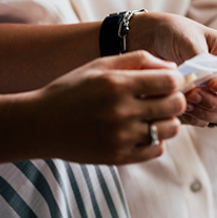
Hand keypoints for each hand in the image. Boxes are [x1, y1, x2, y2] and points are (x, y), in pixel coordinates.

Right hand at [32, 51, 185, 164]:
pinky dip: (155, 140)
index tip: (168, 81)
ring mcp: (121, 137)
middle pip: (176, 105)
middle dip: (174, 98)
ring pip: (170, 129)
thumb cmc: (72, 90)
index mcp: (117, 84)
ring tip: (152, 116)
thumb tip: (172, 68)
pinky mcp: (118, 157)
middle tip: (162, 98)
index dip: (176, 79)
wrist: (40, 125)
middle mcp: (121, 111)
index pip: (170, 81)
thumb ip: (137, 60)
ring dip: (166, 120)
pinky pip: (156, 149)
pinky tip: (141, 131)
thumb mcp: (99, 66)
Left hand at [127, 11, 216, 125]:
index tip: (212, 83)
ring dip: (204, 112)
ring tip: (184, 99)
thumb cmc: (174, 32)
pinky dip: (194, 117)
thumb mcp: (188, 39)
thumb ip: (201, 60)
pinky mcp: (202, 105)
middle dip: (214, 102)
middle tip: (192, 94)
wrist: (150, 40)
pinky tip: (179, 106)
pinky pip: (205, 121)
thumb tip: (207, 80)